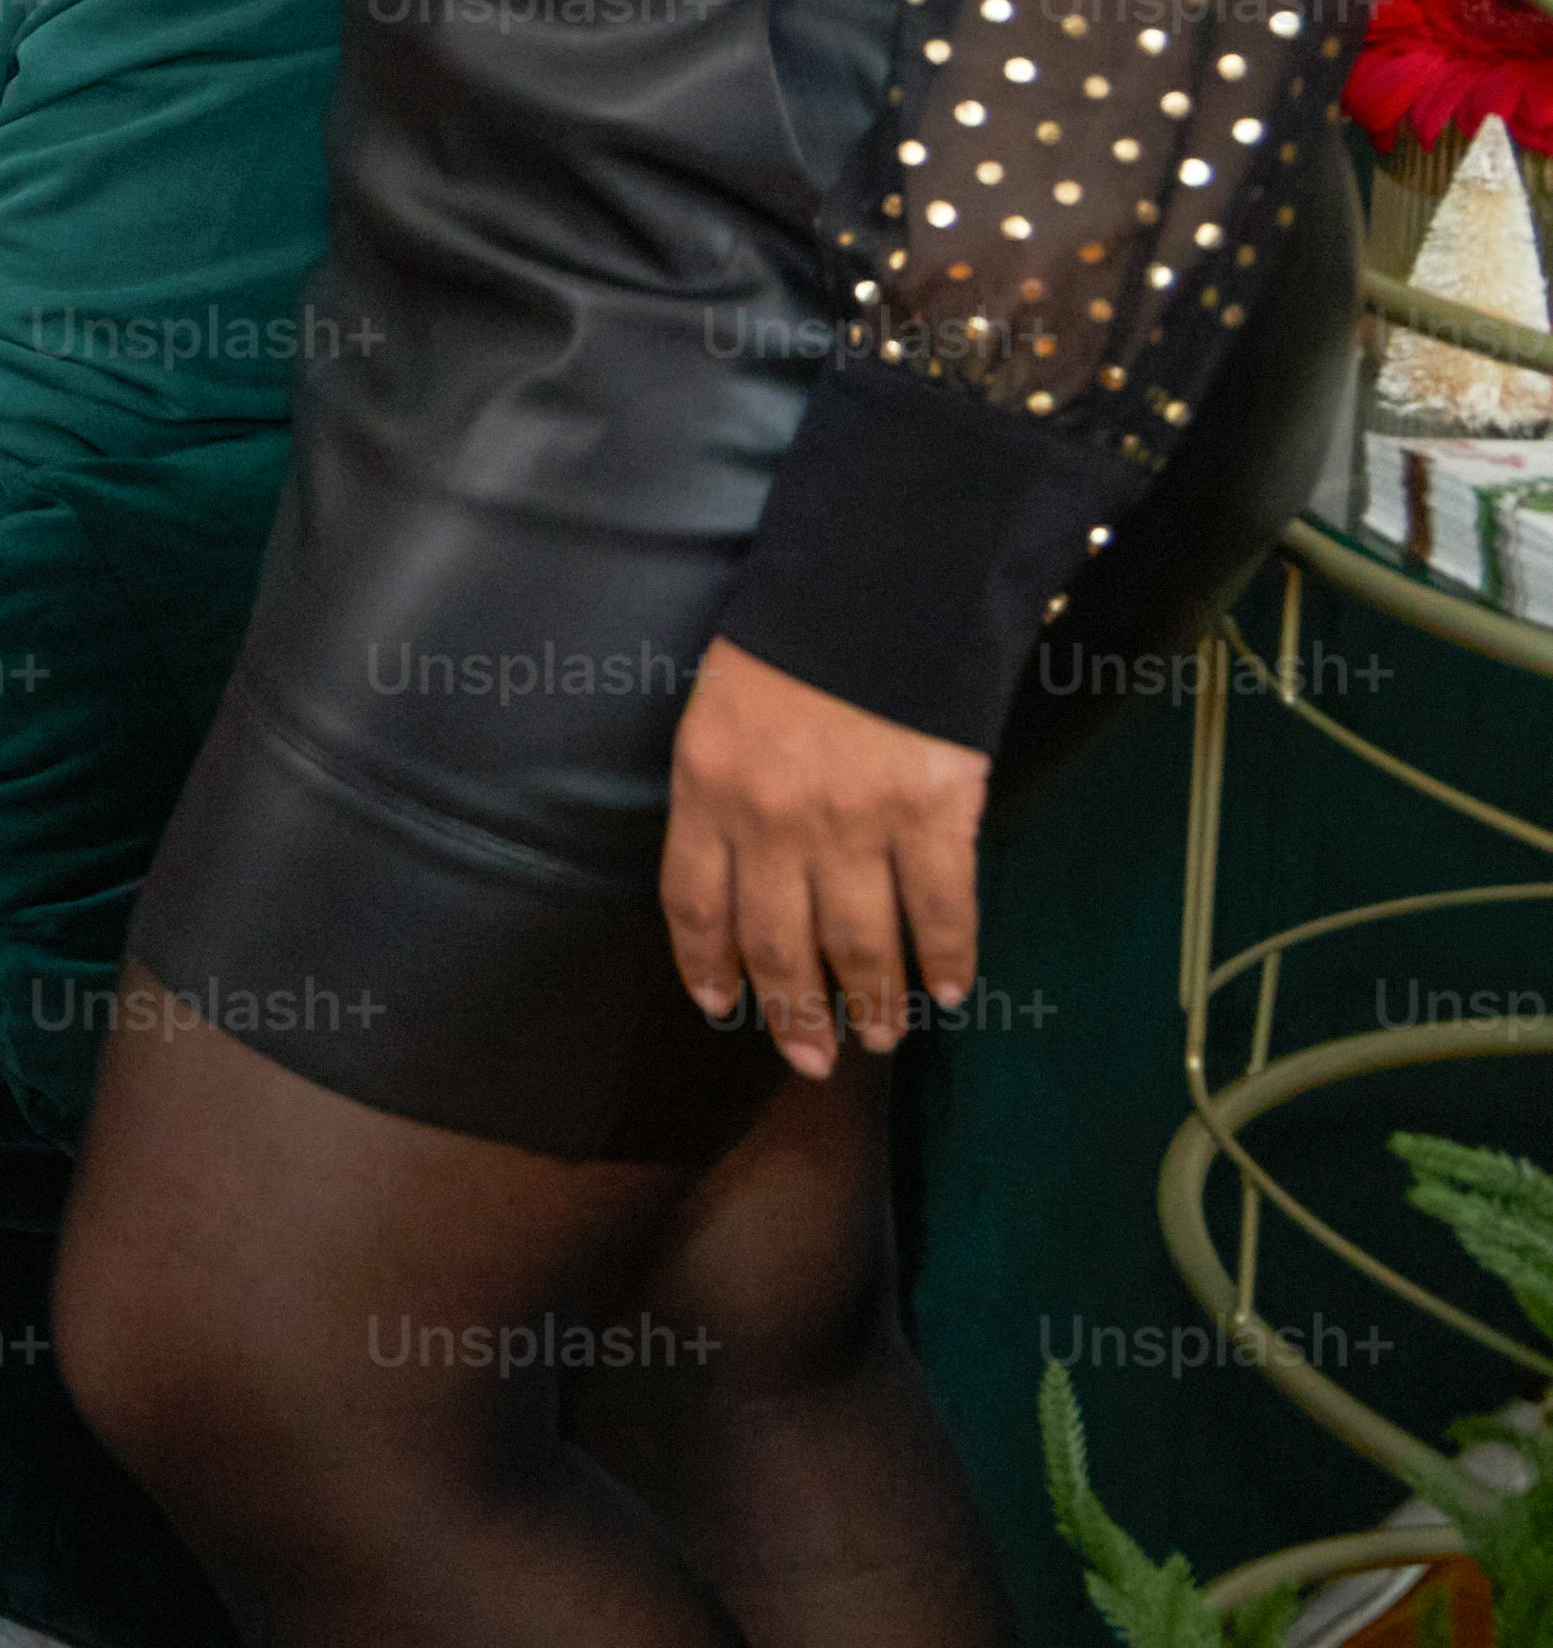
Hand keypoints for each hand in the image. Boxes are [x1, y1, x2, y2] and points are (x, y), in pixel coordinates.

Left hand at [658, 637, 987, 1076]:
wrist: (877, 588)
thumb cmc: (791, 643)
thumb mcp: (720, 711)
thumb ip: (724, 791)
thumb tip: (745, 874)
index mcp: (706, 787)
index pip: (695, 905)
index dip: (707, 966)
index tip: (722, 1007)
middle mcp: (773, 820)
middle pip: (777, 944)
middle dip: (794, 1014)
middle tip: (811, 1059)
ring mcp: (855, 823)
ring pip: (858, 944)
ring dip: (871, 1002)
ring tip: (880, 1037)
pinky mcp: (933, 814)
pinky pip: (940, 909)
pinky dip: (947, 960)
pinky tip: (951, 991)